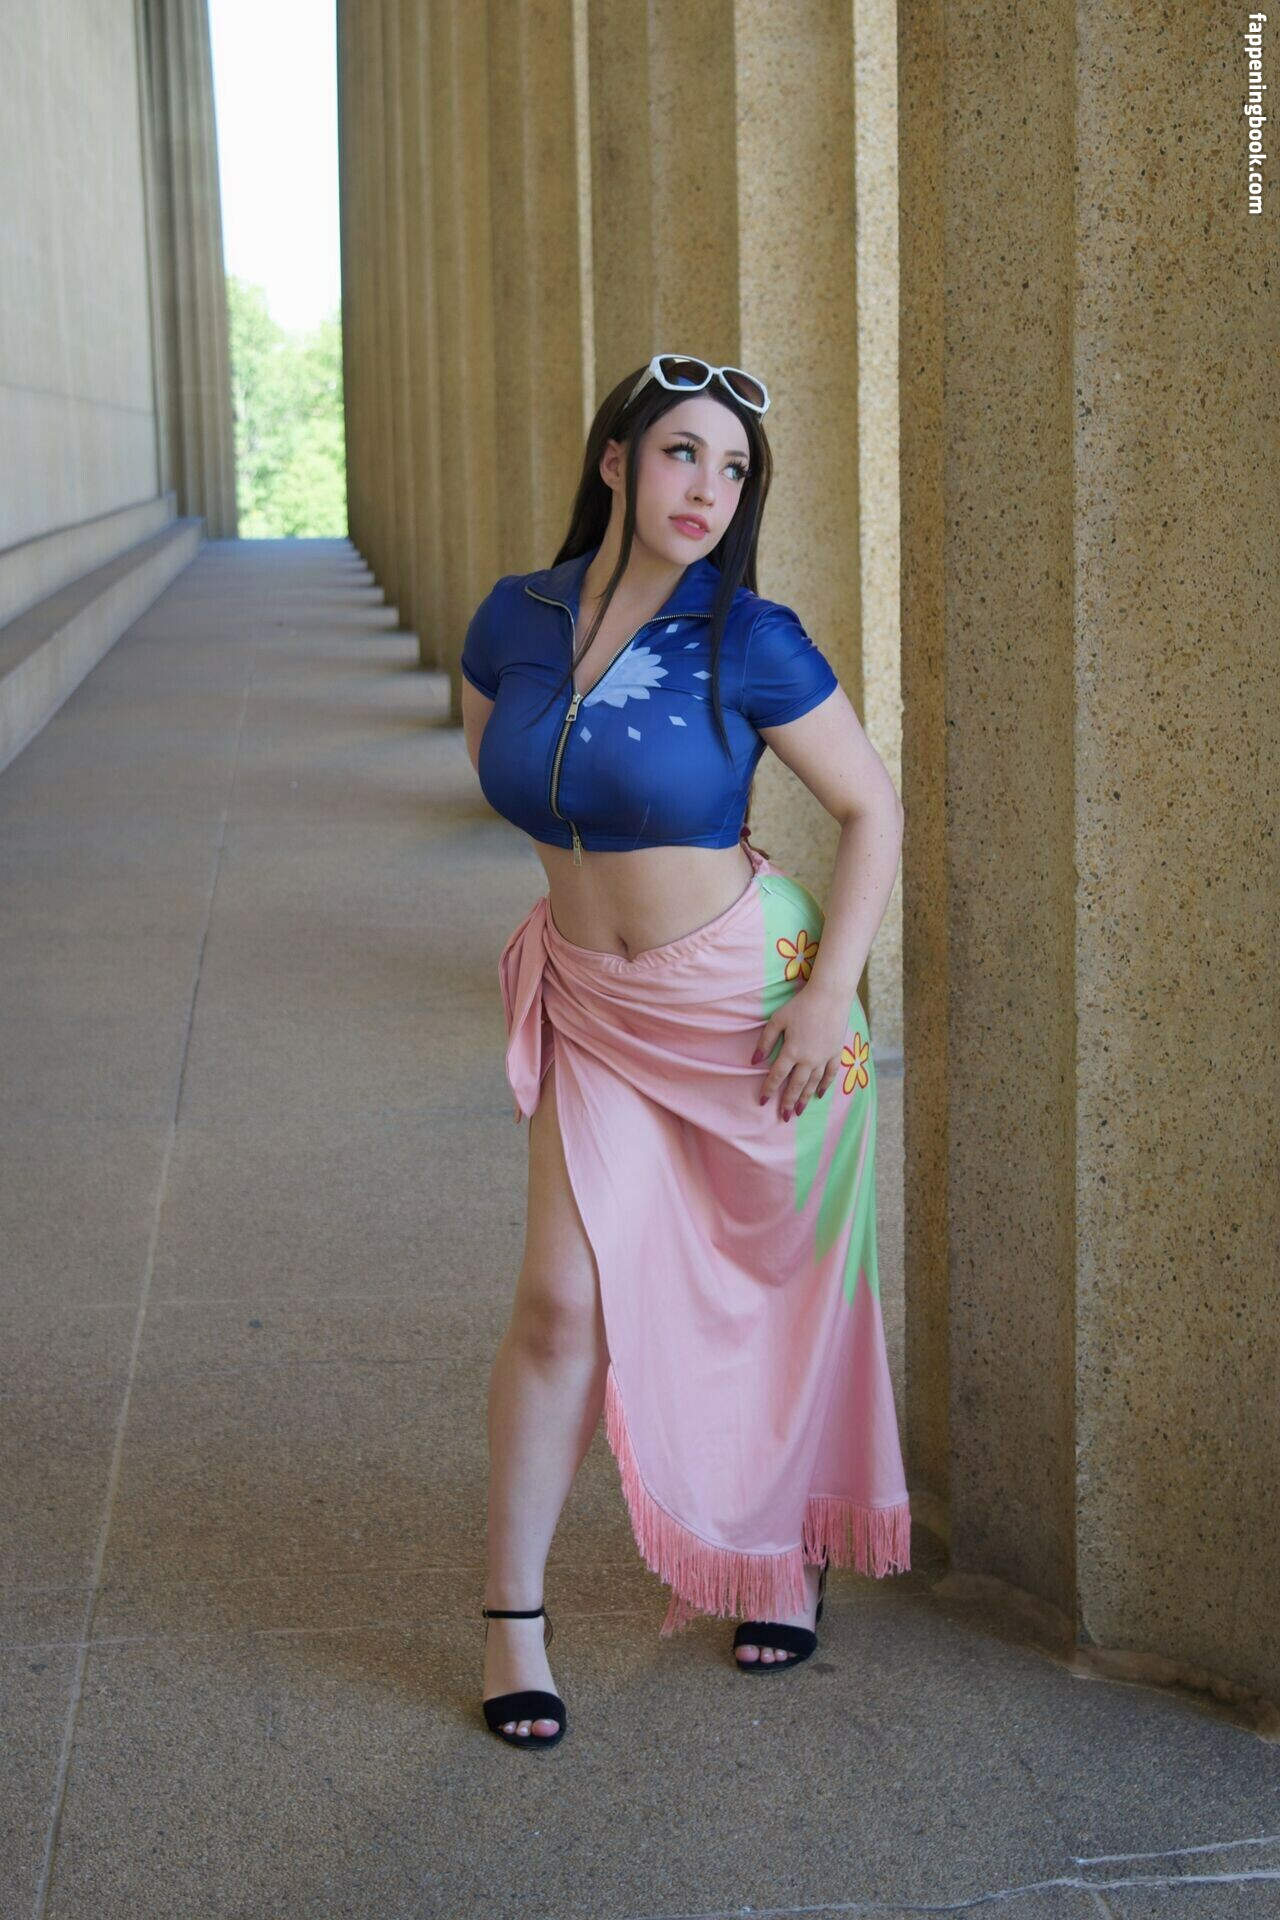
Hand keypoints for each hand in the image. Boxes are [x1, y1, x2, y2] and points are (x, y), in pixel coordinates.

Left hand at [752, 981, 849, 1120]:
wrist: (829, 996)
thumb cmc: (800, 1005)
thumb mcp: (778, 1019)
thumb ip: (765, 1041)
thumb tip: (754, 1060)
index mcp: (792, 1051)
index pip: (777, 1076)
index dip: (768, 1089)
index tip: (762, 1101)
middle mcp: (808, 1059)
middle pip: (796, 1085)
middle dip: (788, 1102)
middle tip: (783, 1116)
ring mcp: (824, 1057)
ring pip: (813, 1084)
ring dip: (805, 1099)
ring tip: (798, 1111)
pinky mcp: (836, 1053)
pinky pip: (830, 1074)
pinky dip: (825, 1086)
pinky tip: (820, 1095)